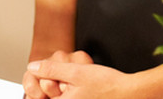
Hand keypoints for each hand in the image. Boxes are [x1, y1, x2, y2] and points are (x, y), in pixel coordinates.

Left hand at [24, 53, 161, 98]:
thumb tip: (32, 67)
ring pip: (61, 96)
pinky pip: (70, 97)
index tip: (43, 77)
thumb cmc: (106, 84)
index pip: (41, 95)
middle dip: (51, 86)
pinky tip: (81, 86)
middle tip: (57, 77)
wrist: (130, 93)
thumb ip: (51, 70)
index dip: (40, 86)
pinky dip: (70, 92)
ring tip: (75, 82)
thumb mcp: (75, 72)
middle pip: (50, 96)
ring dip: (61, 89)